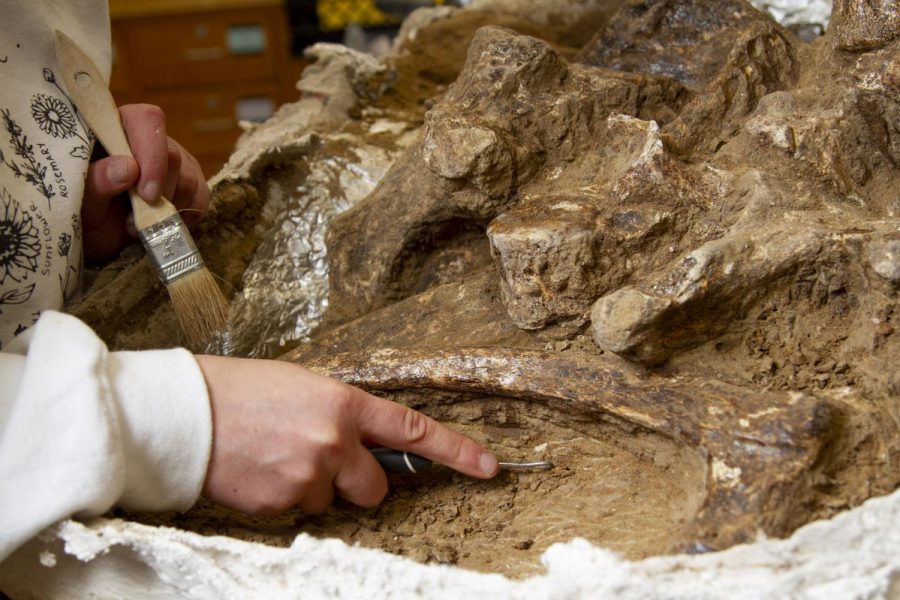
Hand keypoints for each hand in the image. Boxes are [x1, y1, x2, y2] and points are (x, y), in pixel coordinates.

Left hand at [82, 104, 209, 259]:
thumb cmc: (79, 211)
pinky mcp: (187, 183)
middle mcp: (146, 140)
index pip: (147, 120)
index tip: (146, 193)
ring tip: (138, 225)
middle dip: (158, 193)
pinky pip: (201, 196)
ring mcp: (171, 161)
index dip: (152, 154)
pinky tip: (162, 224)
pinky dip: (186, 216)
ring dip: (167, 210)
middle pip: (172, 155)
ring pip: (189, 179)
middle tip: (134, 220)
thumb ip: (97, 180)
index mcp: (115, 128)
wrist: (92, 236)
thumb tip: (128, 168)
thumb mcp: (79, 199)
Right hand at [195, 355, 498, 514]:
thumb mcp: (301, 386)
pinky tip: (258, 471)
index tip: (487, 466)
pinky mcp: (282, 503)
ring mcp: (309, 476)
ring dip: (314, 487)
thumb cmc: (239, 389)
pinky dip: (284, 497)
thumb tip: (360, 442)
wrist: (184, 413)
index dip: (456, 451)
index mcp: (344, 404)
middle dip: (359, 483)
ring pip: (332, 500)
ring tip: (274, 457)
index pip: (413, 432)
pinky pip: (298, 510)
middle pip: (375, 487)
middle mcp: (334, 442)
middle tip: (323, 463)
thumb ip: (341, 413)